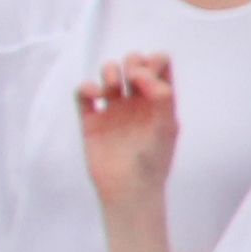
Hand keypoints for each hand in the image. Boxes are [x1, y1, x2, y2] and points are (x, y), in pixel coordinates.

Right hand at [73, 53, 177, 207]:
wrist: (129, 190)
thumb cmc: (153, 161)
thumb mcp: (166, 126)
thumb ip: (161, 96)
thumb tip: (142, 73)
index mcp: (159, 102)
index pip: (159, 65)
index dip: (153, 61)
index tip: (148, 77)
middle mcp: (137, 102)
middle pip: (133, 63)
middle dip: (131, 62)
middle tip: (132, 79)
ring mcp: (114, 110)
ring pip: (109, 73)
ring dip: (109, 70)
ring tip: (112, 88)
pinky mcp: (92, 121)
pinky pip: (84, 94)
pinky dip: (87, 87)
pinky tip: (96, 95)